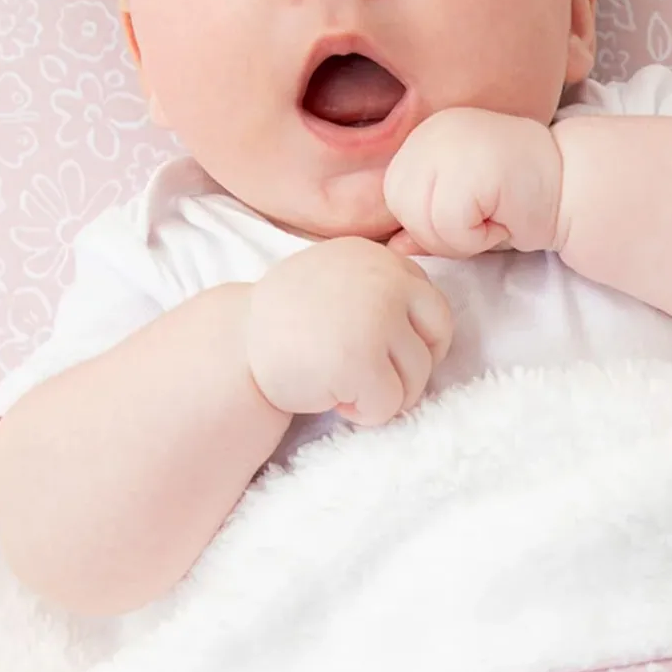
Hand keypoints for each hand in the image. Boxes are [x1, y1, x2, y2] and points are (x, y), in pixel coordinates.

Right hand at [245, 236, 452, 426]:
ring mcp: (375, 317)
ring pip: (418, 376)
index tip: (379, 352)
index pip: (433, 306)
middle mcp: (384, 279)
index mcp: (380, 257)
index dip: (412, 340)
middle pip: (437, 337)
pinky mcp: (361, 360)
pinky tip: (333, 399)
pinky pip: (391, 404)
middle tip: (368, 377)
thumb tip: (438, 331)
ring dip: (385, 395)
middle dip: (410, 369)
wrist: (233, 348)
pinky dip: (366, 414)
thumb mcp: (341, 281)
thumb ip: (383, 287)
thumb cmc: (291, 324)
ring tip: (342, 384)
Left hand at [382, 106, 562, 258]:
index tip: (477, 209)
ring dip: (460, 239)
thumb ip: (426, 224)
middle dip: (441, 232)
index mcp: (427, 133)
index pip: (397, 192)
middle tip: (486, 219)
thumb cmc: (522, 200)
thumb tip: (392, 248)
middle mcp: (433, 129)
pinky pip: (448, 225)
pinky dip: (476, 239)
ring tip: (495, 216)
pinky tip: (504, 218)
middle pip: (401, 205)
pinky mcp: (470, 165)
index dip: (433, 219)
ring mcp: (451, 141)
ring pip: (420, 219)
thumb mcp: (463, 211)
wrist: (577, 187)